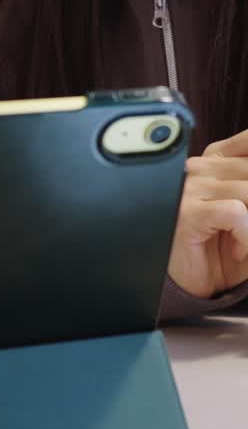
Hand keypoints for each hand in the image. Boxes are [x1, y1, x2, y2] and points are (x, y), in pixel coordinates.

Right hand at [168, 129, 247, 297]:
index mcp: (214, 162)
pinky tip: (239, 250)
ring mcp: (190, 190)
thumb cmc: (220, 251)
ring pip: (247, 191)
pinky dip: (246, 235)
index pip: (246, 144)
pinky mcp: (188, 213)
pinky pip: (236, 212)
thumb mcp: (246, 214)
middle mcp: (199, 170)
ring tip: (245, 244)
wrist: (189, 285)